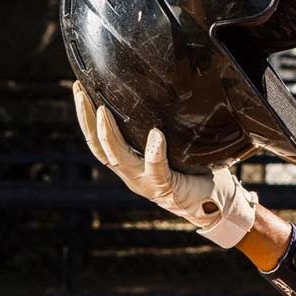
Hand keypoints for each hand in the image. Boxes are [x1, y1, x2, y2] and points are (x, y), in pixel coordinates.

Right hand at [72, 81, 257, 247]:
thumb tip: (167, 89)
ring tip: (103, 110)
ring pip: (119, 159)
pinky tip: (155, 135)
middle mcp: (132, 174)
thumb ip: (166, 126)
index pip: (98, 140)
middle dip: (86, 119)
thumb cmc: (197, 172)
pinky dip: (155, 153)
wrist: (216, 207)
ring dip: (109, 134)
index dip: (85, 117)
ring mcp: (147, 183)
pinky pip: (158, 170)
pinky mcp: (167, 189)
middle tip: (79, 91)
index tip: (78, 87)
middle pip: (99, 147)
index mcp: (129, 164)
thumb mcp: (175, 146)